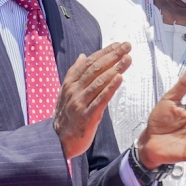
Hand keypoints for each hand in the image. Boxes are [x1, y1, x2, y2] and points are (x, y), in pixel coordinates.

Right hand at [54, 42, 132, 159]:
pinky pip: (100, 100)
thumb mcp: (67, 92)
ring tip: (127, 59)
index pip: (89, 63)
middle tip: (127, 46)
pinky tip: (119, 79)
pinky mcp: (87, 116)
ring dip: (115, 69)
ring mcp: (80, 103)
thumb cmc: (66, 116)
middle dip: (113, 56)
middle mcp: (74, 90)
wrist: (58, 140)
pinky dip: (110, 88)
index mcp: (70, 83)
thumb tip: (82, 56)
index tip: (118, 45)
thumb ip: (75, 73)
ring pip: (99, 82)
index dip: (104, 52)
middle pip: (95, 69)